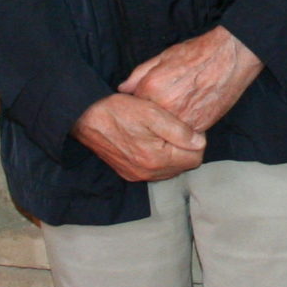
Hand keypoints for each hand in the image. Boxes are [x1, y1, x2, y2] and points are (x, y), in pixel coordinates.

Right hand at [74, 93, 205, 182]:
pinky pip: (155, 171)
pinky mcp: (129, 173)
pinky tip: (152, 141)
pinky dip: (159, 158)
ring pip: (170, 169)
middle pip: (184, 165)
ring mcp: (137, 175)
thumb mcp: (152, 113)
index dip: (196, 140)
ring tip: (163, 133)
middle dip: (185, 148)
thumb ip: (179, 130)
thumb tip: (200, 142)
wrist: (86, 118)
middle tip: (176, 128)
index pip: (195, 158)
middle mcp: (148, 173)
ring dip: (173, 154)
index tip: (188, 126)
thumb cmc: (119, 111)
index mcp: (156, 158)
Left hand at [120, 26, 264, 132]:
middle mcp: (164, 107)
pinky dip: (183, 132)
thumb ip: (139, 74)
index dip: (139, 105)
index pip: (133, 106)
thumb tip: (123, 89)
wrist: (230, 57)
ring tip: (177, 111)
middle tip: (164, 106)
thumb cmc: (197, 54)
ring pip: (165, 133)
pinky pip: (184, 137)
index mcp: (151, 88)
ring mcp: (182, 120)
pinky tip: (188, 116)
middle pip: (148, 123)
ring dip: (166, 129)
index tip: (145, 102)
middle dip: (151, 119)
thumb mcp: (163, 57)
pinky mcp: (199, 128)